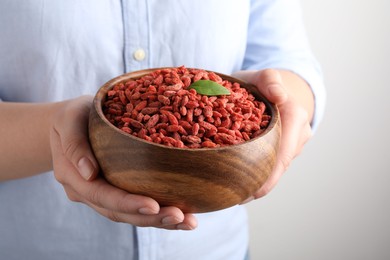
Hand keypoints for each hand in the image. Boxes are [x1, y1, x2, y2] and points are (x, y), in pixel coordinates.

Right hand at [49, 96, 196, 229]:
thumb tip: (89, 173)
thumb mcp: (68, 119)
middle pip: (119, 212)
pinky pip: (135, 207)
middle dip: (151, 218)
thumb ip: (75, 143)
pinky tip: (181, 216)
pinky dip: (157, 213)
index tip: (154, 206)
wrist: (70, 124)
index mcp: (73, 176)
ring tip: (187, 222)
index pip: (102, 195)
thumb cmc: (72, 116)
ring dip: (159, 221)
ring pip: (129, 215)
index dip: (128, 203)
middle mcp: (87, 191)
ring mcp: (101, 194)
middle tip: (180, 218)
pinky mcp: (115, 191)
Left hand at [234, 69, 312, 199]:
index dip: (269, 174)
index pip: (283, 152)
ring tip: (237, 194)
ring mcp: (294, 142)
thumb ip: (269, 79)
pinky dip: (260, 173)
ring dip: (260, 180)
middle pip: (280, 165)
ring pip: (277, 167)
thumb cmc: (262, 82)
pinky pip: (274, 163)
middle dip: (262, 183)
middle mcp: (299, 133)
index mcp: (294, 115)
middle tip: (237, 198)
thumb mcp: (262, 75)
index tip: (251, 191)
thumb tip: (279, 95)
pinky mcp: (285, 147)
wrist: (273, 86)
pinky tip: (243, 184)